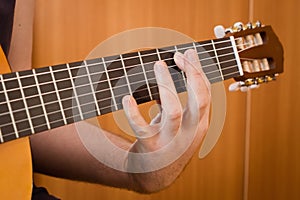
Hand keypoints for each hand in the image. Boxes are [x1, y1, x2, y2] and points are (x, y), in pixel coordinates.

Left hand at [122, 49, 210, 174]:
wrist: (154, 175)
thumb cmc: (167, 142)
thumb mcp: (180, 124)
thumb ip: (181, 102)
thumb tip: (173, 72)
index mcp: (198, 124)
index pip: (206, 94)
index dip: (199, 72)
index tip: (189, 53)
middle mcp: (189, 133)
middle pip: (199, 100)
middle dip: (192, 74)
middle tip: (178, 56)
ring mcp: (170, 141)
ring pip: (173, 112)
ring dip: (166, 86)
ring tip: (158, 65)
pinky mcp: (150, 147)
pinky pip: (142, 128)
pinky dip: (134, 112)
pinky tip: (127, 98)